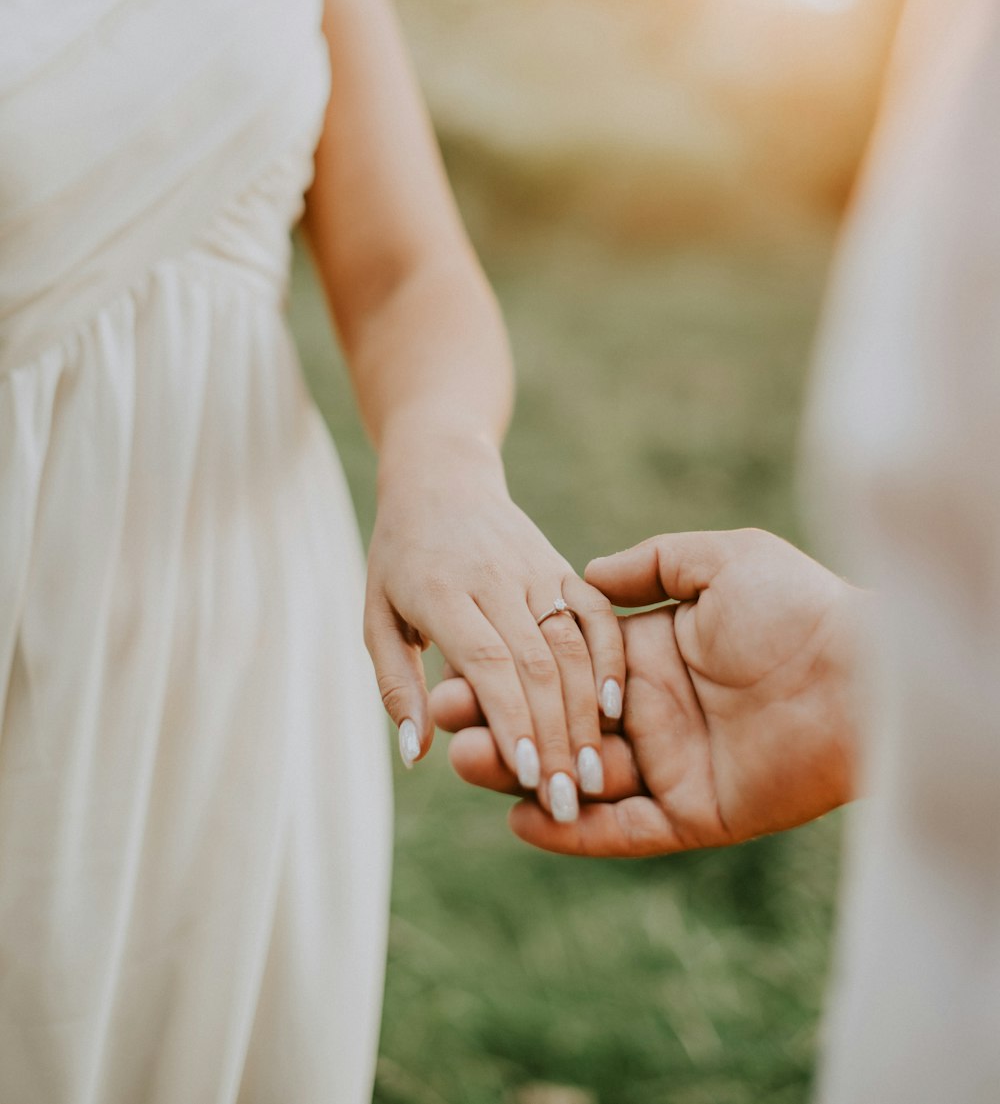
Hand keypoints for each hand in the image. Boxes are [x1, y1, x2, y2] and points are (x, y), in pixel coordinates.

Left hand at [364, 430, 625, 821]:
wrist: (441, 480)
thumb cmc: (400, 559)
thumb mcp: (377, 617)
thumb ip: (395, 685)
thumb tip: (415, 753)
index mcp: (442, 591)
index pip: (485, 661)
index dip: (509, 719)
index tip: (527, 775)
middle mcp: (494, 579)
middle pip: (536, 664)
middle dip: (553, 737)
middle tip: (566, 800)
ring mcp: (535, 569)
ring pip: (572, 644)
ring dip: (585, 713)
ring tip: (592, 773)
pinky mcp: (562, 567)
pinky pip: (596, 613)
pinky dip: (610, 658)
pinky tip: (615, 708)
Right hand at [431, 528, 862, 854]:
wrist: (865, 668)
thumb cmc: (799, 606)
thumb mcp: (720, 561)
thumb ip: (653, 566)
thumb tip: (590, 575)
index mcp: (654, 656)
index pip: (565, 669)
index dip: (512, 672)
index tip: (454, 668)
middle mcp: (656, 713)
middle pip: (560, 724)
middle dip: (500, 721)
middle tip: (441, 717)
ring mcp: (674, 766)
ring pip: (582, 778)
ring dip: (522, 773)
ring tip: (464, 762)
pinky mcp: (696, 814)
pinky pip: (626, 830)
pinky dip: (576, 832)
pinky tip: (522, 817)